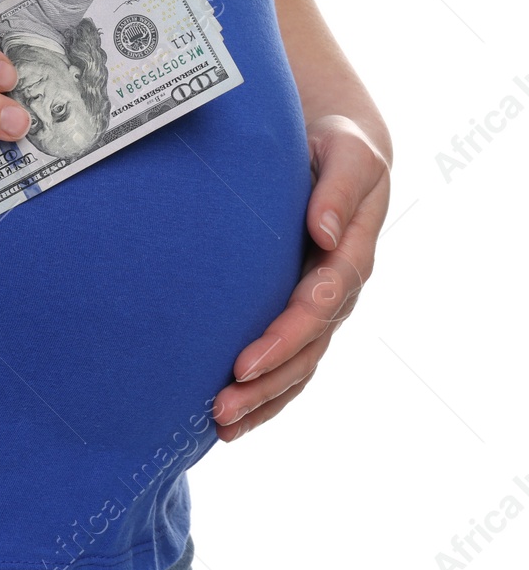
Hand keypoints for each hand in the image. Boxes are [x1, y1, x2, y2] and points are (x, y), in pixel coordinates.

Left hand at [212, 114, 391, 441]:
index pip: (320, 305)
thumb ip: (338, 189)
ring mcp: (319, 305)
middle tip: (220, 408)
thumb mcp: (348, 153)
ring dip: (262, 400)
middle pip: (306, 349)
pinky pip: (288, 362)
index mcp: (349, 253)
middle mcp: (337, 289)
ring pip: (298, 366)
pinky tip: (229, 422)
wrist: (334, 147)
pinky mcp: (297, 309)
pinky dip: (264, 395)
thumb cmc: (335, 144)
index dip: (285, 336)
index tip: (244, 361)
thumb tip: (323, 233)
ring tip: (220, 425)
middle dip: (266, 383)